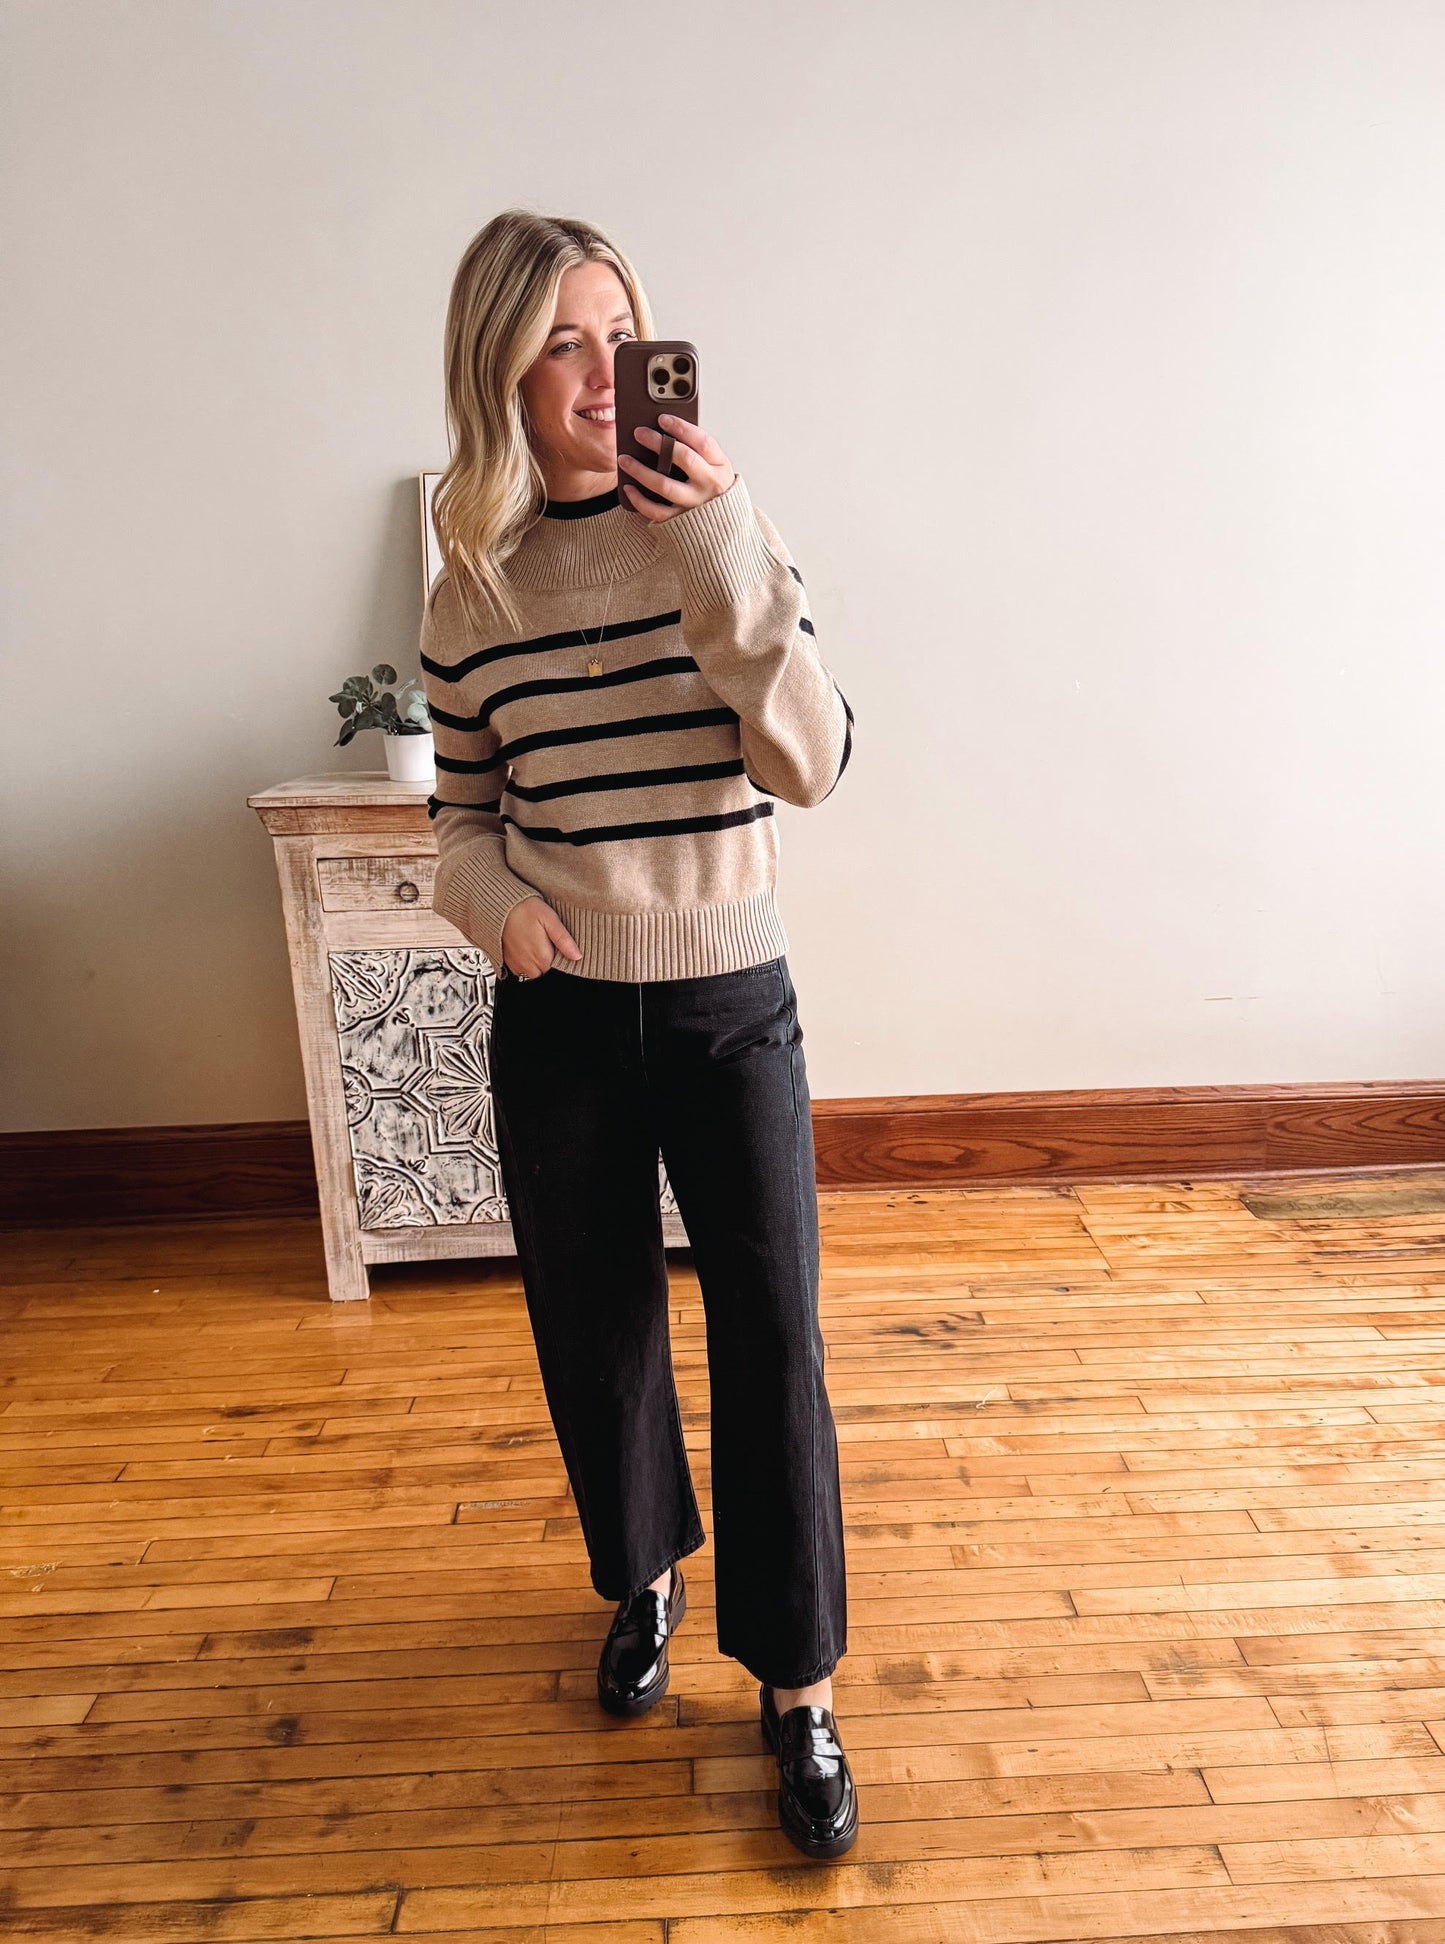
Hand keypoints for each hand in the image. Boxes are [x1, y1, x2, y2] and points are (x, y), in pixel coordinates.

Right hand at [501, 897, 581, 977]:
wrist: (498, 906)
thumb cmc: (524, 909)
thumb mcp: (549, 919)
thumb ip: (563, 940)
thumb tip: (577, 956)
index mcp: (543, 957)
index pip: (559, 966)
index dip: (559, 953)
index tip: (554, 941)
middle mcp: (529, 965)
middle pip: (546, 970)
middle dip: (547, 958)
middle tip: (543, 939)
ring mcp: (516, 965)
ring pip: (533, 972)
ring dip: (535, 961)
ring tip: (533, 941)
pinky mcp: (507, 962)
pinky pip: (520, 969)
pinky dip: (524, 961)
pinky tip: (524, 945)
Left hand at [618, 415, 736, 523]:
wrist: (722, 524)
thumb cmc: (711, 487)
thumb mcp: (713, 466)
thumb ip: (695, 450)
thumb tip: (663, 430)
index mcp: (720, 466)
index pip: (703, 442)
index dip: (682, 428)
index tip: (662, 418)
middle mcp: (709, 484)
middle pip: (684, 459)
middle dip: (659, 443)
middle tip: (639, 433)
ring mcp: (695, 504)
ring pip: (665, 485)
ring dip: (641, 471)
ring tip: (624, 459)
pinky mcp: (681, 520)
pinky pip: (656, 511)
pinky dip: (639, 500)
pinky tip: (628, 488)